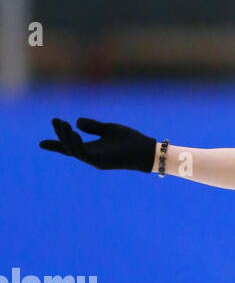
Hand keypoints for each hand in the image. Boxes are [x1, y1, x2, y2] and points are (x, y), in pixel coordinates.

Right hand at [38, 117, 156, 171]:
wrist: (145, 151)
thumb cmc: (130, 141)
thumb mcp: (109, 129)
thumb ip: (93, 126)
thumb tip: (76, 121)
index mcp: (92, 149)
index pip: (70, 147)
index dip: (56, 144)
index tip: (40, 144)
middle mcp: (91, 157)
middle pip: (69, 147)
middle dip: (60, 135)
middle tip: (55, 120)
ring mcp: (95, 160)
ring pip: (74, 150)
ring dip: (66, 137)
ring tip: (62, 124)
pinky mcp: (101, 162)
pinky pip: (83, 154)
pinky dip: (76, 144)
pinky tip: (73, 132)